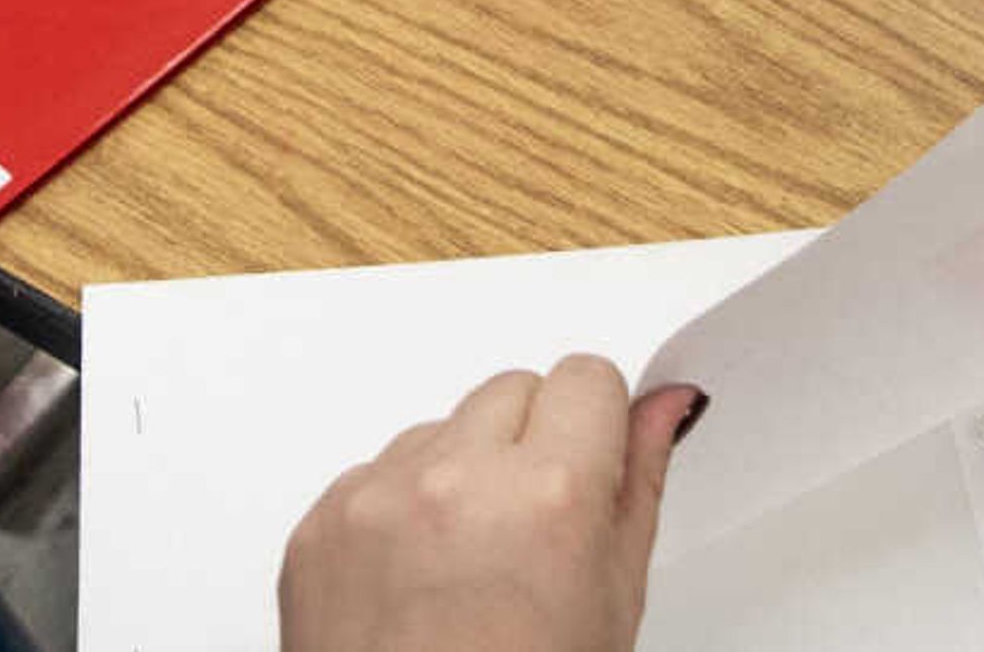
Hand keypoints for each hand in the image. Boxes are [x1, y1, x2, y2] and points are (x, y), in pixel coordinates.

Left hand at [278, 358, 700, 651]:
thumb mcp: (611, 605)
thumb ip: (637, 485)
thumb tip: (664, 407)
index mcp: (550, 496)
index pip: (586, 378)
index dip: (596, 427)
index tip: (591, 468)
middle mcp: (457, 480)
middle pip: (513, 391)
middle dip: (531, 444)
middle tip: (533, 534)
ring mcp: (378, 498)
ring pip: (440, 429)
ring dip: (460, 476)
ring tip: (469, 572)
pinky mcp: (319, 523)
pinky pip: (374, 473)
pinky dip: (398, 512)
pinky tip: (417, 586)